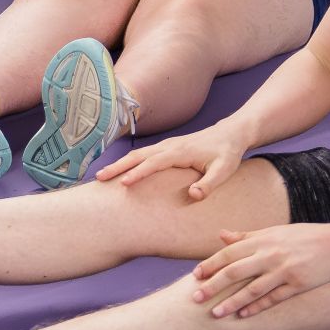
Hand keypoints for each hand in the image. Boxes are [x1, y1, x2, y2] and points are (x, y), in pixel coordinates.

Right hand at [95, 123, 247, 197]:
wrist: (230, 133)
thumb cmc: (227, 153)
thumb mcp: (225, 170)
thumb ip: (209, 184)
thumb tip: (192, 195)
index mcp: (180, 152)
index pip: (154, 163)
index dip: (138, 173)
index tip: (123, 184)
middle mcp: (168, 146)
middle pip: (137, 156)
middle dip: (117, 166)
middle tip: (99, 179)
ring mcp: (165, 145)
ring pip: (137, 154)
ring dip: (119, 164)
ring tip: (102, 177)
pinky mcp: (166, 147)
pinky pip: (142, 154)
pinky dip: (128, 162)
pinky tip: (120, 171)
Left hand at [192, 224, 329, 317]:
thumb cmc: (303, 237)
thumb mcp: (273, 232)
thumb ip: (246, 236)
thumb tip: (221, 236)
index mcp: (262, 240)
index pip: (229, 253)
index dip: (210, 265)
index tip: (195, 276)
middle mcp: (270, 255)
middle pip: (234, 272)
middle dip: (213, 286)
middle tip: (195, 298)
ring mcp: (284, 270)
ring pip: (252, 289)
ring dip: (232, 303)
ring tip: (215, 313)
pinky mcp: (298, 285)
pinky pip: (273, 298)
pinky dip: (257, 307)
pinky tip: (244, 316)